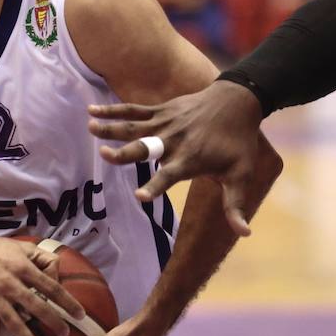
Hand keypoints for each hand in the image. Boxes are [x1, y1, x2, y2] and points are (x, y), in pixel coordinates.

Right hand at [0, 233, 85, 335]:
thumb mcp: (24, 247)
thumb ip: (45, 260)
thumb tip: (59, 277)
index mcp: (22, 267)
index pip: (50, 286)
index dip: (67, 301)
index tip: (80, 315)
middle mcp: (8, 282)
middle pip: (35, 304)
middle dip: (51, 320)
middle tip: (64, 334)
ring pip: (12, 320)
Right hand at [88, 80, 266, 235]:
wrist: (238, 101)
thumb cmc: (238, 143)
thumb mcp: (241, 174)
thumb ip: (236, 205)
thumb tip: (244, 234)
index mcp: (190, 158)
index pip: (170, 175)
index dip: (155, 186)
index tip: (140, 196)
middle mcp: (174, 140)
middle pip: (145, 147)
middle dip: (125, 153)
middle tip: (105, 155)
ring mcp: (165, 122)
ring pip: (134, 126)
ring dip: (112, 127)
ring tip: (90, 127)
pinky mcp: (161, 110)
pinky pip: (134, 110)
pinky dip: (113, 110)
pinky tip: (91, 109)